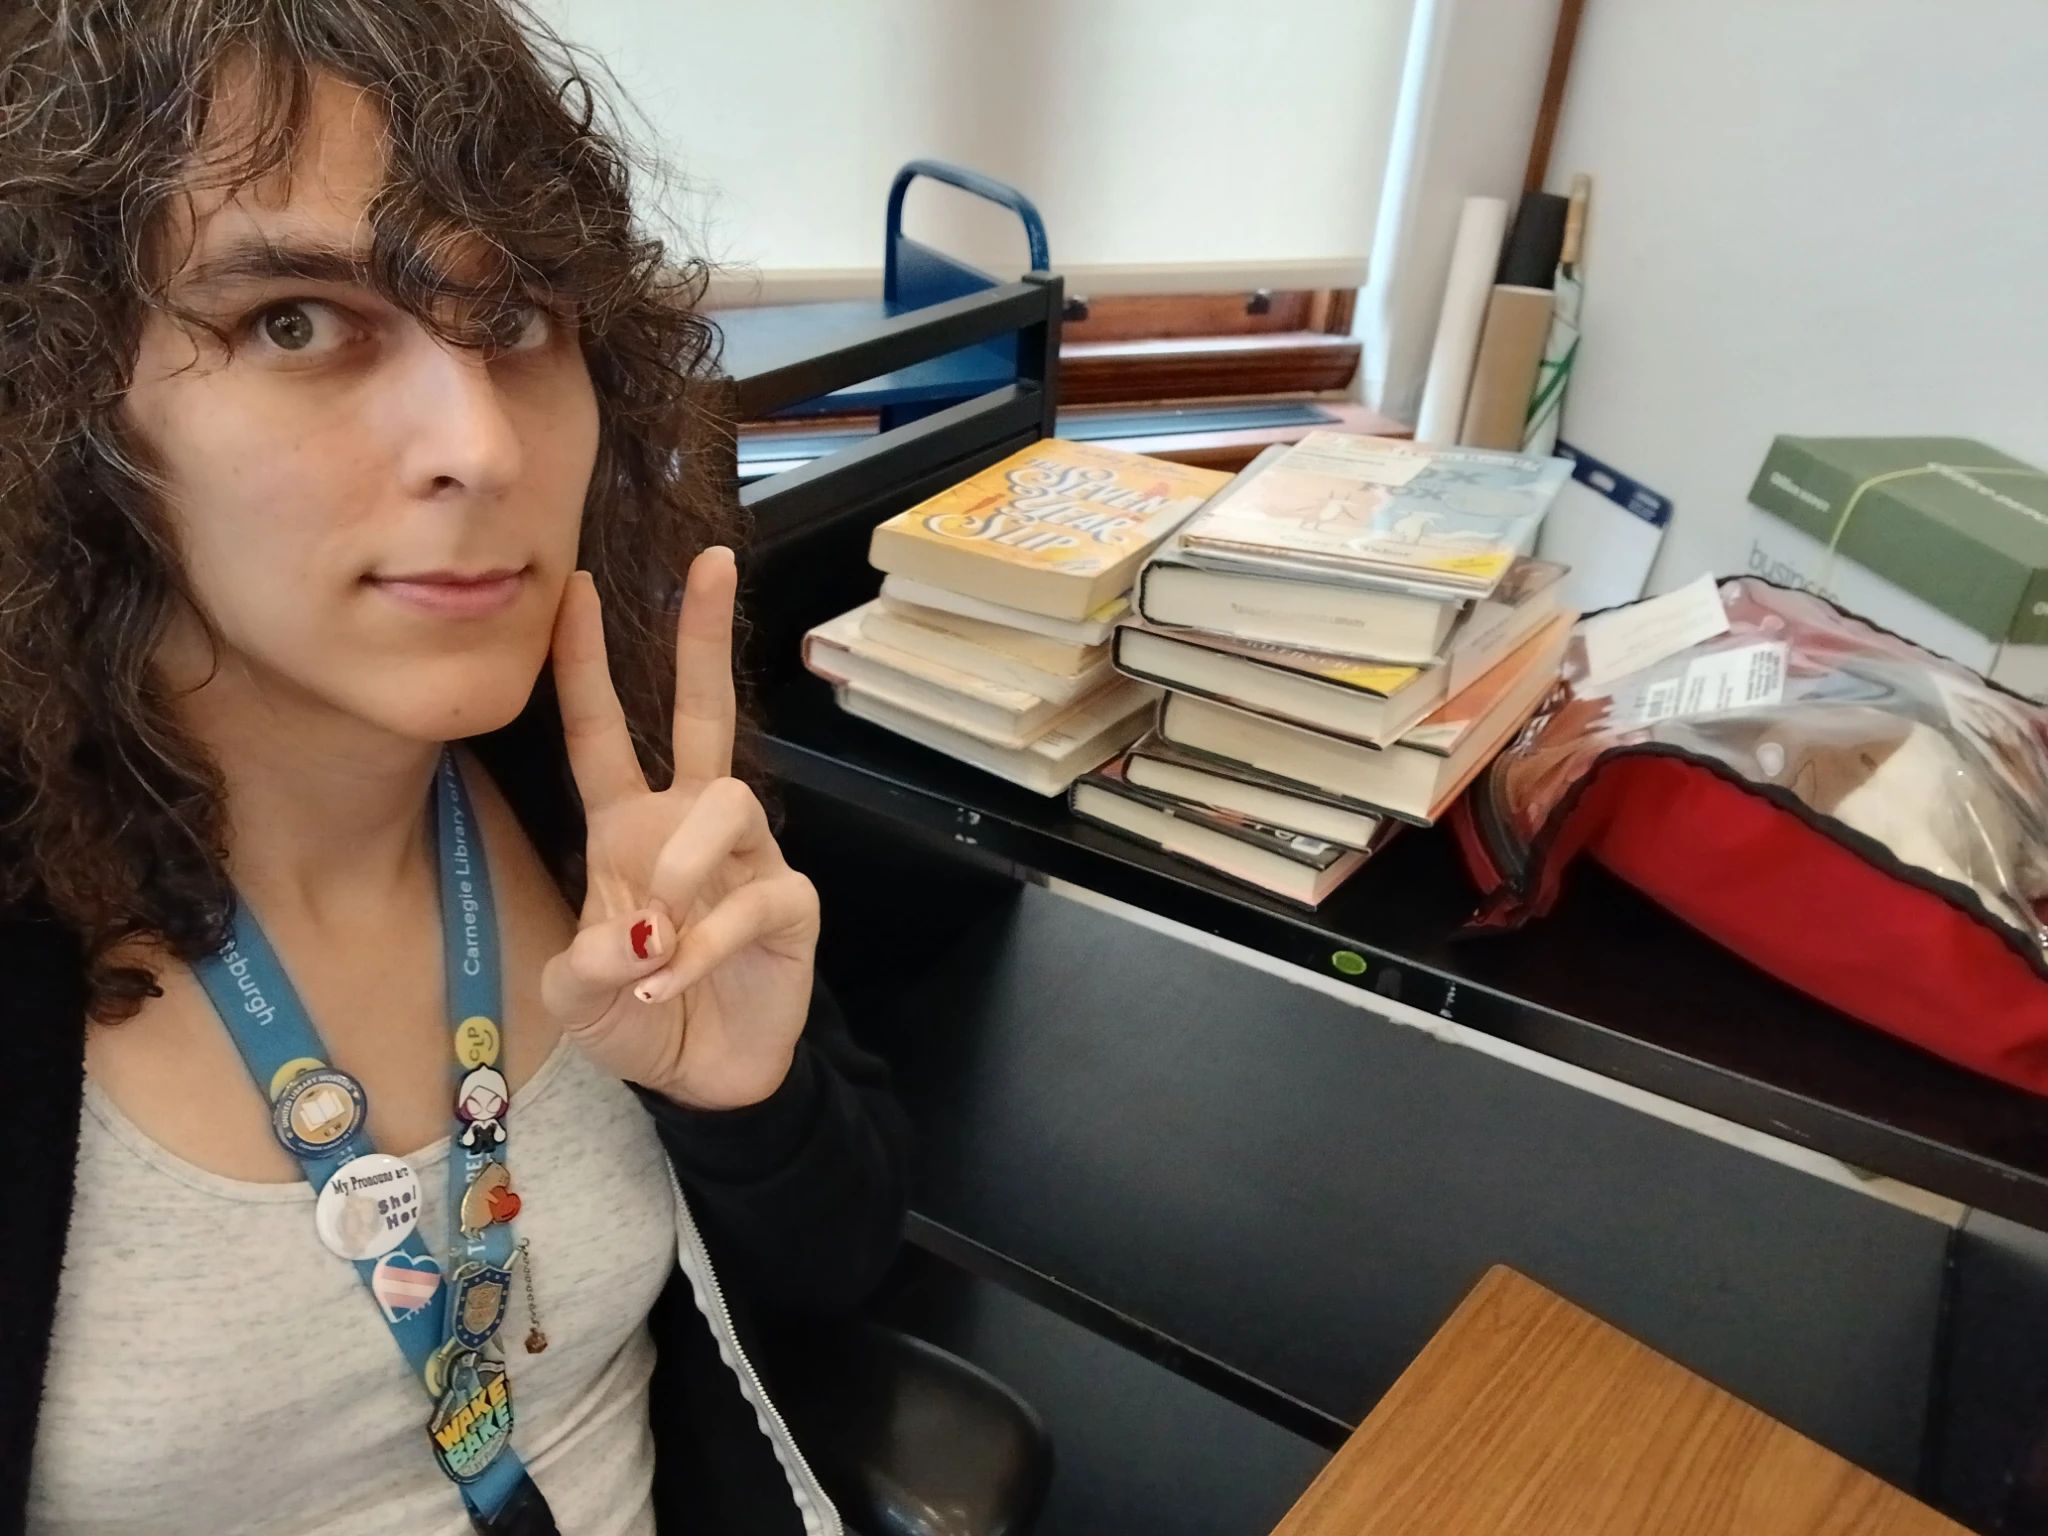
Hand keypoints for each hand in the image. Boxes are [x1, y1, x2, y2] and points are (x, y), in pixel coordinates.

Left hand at [539, 547, 818, 1109]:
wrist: (705, 1077)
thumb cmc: (638, 1017)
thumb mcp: (580, 1000)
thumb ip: (584, 970)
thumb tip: (633, 938)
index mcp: (628, 827)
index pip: (602, 733)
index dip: (584, 664)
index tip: (574, 588)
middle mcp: (689, 825)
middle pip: (704, 712)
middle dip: (703, 637)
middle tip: (710, 564)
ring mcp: (746, 861)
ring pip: (729, 805)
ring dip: (684, 863)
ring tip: (657, 929)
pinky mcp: (789, 907)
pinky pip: (752, 902)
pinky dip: (703, 949)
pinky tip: (670, 984)